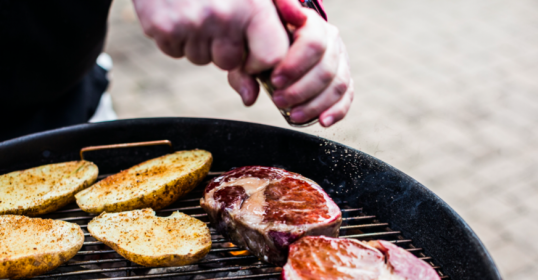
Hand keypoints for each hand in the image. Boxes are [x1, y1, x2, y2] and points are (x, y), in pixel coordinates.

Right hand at [132, 0, 290, 71]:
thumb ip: (278, 13)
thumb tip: (278, 56)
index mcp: (253, 6)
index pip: (270, 58)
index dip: (260, 57)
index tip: (252, 46)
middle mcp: (222, 17)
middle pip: (229, 62)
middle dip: (226, 47)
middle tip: (219, 15)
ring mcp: (189, 24)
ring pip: (201, 59)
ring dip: (201, 42)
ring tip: (198, 8)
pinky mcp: (161, 28)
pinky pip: (175, 51)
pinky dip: (177, 37)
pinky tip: (180, 10)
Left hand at [228, 2, 353, 126]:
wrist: (281, 40)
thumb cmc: (264, 44)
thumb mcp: (250, 51)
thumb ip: (245, 71)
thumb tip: (249, 96)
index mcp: (308, 23)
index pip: (313, 42)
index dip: (295, 65)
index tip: (275, 81)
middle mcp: (330, 38)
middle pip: (326, 67)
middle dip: (301, 90)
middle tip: (279, 100)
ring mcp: (340, 58)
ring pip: (338, 83)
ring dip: (315, 104)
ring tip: (293, 114)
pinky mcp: (344, 76)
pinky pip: (347, 95)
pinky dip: (337, 111)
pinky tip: (323, 120)